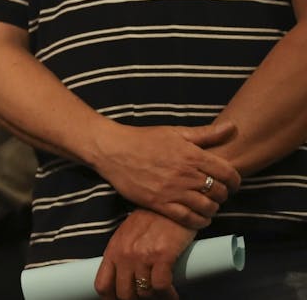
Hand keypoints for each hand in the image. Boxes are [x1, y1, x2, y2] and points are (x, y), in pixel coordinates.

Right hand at [89, 121, 239, 227]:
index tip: (232, 183)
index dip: (236, 181)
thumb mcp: (175, 131)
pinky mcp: (160, 204)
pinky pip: (188, 218)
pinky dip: (199, 221)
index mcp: (192, 155)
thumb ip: (206, 133)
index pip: (228, 173)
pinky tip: (200, 218)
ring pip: (207, 207)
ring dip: (213, 209)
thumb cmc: (144, 139)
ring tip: (209, 205)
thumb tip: (233, 127)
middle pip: (220, 192)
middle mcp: (185, 174)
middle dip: (224, 195)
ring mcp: (173, 191)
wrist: (112, 150)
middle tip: (218, 194)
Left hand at [94, 209, 194, 298]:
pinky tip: (174, 295)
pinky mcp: (161, 255)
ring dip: (155, 298)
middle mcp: (124, 255)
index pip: (102, 285)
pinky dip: (169, 295)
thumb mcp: (126, 237)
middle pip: (124, 294)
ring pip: (144, 293)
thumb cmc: (149, 221)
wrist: (168, 206)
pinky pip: (161, 286)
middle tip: (147, 297)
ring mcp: (142, 256)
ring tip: (163, 295)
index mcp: (113, 251)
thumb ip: (121, 257)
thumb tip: (123, 281)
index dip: (111, 299)